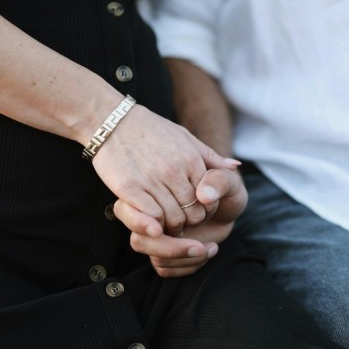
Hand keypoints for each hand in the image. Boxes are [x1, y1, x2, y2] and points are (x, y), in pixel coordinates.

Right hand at [92, 103, 239, 236]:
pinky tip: (151, 219)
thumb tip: (236, 166)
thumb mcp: (185, 137)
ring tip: (166, 222)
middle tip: (181, 221)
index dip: (204, 210)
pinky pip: (152, 218)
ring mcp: (152, 180)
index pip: (208, 199)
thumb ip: (210, 156)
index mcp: (190, 158)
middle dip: (189, 222)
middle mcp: (174, 170)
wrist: (112, 122)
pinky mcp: (131, 189)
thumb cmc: (151, 130)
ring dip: (172, 226)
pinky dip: (154, 224)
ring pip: (173, 219)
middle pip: (193, 213)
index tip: (194, 210)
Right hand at [114, 167, 247, 276]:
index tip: (159, 229)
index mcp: (150, 192)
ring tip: (210, 247)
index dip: (138, 222)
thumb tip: (204, 195)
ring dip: (184, 258)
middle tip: (198, 246)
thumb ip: (218, 180)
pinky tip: (210, 250)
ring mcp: (157, 237)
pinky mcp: (166, 253)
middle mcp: (148, 217)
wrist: (229, 207)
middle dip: (168, 248)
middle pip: (139, 241)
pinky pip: (166, 268)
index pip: (125, 210)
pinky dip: (190, 265)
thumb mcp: (227, 179)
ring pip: (155, 258)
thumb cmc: (223, 188)